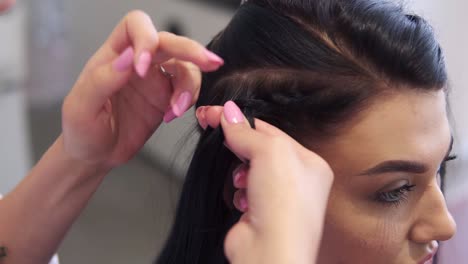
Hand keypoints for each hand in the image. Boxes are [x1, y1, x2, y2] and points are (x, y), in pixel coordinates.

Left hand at [61, 10, 223, 168]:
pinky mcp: (166, 98)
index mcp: (113, 56)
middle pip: (169, 41)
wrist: (95, 156)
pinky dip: (188, 100)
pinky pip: (188, 89)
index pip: (136, 26)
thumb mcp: (82, 107)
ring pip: (185, 66)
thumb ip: (102, 80)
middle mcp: (137, 63)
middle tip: (209, 62)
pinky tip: (172, 115)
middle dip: (190, 50)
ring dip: (189, 85)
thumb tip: (129, 58)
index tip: (142, 68)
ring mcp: (154, 80)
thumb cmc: (81, 131)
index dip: (146, 39)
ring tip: (177, 109)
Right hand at [196, 102, 333, 263]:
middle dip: (239, 145)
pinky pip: (241, 190)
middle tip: (215, 129)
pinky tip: (243, 200)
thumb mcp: (269, 152)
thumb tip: (229, 113)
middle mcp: (297, 181)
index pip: (271, 132)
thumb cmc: (285, 209)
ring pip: (247, 170)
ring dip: (239, 171)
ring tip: (242, 180)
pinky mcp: (258, 212)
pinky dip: (238, 192)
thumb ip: (247, 131)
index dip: (243, 121)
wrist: (270, 252)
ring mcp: (278, 198)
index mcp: (309, 163)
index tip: (218, 113)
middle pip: (259, 149)